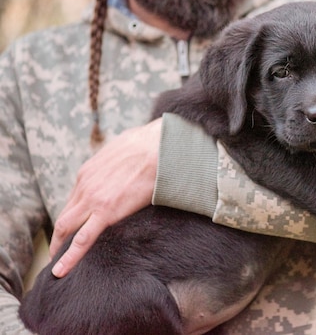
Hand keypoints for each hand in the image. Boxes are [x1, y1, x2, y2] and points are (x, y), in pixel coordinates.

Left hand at [49, 118, 162, 276]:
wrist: (160, 146)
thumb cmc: (148, 144)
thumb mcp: (123, 148)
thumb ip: (117, 161)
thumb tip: (127, 162)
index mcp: (89, 171)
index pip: (75, 199)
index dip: (73, 215)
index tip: (74, 227)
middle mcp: (84, 184)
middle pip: (65, 215)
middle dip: (59, 235)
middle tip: (57, 251)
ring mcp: (93, 198)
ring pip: (67, 228)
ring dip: (60, 246)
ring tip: (57, 264)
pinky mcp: (106, 211)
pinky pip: (83, 239)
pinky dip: (70, 256)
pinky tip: (62, 270)